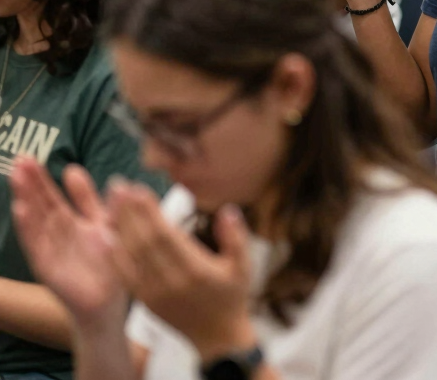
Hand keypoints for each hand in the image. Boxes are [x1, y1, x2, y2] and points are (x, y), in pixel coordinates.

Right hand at [10, 159, 126, 325]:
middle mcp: (58, 235)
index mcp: (73, 223)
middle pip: (41, 204)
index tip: (30, 155)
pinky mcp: (48, 266)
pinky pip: (36, 244)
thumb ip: (91, 200)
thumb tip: (75, 169)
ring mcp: (51, 249)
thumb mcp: (105, 223)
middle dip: (31, 182)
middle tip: (20, 158)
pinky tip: (21, 209)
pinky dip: (28, 226)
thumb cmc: (109, 263)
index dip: (42, 178)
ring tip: (17, 176)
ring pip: (36, 219)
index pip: (53, 196)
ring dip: (26, 198)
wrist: (110, 302)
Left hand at [107, 180, 255, 361]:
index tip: (138, 189)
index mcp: (194, 271)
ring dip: (117, 227)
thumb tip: (227, 210)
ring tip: (110, 201)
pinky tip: (105, 234)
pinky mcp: (144, 300)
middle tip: (117, 185)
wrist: (216, 337)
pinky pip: (123, 274)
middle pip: (142, 242)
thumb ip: (237, 237)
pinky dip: (112, 254)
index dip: (149, 212)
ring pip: (129, 256)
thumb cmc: (232, 297)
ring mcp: (153, 293)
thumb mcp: (244, 266)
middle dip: (127, 212)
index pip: (165, 236)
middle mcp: (169, 282)